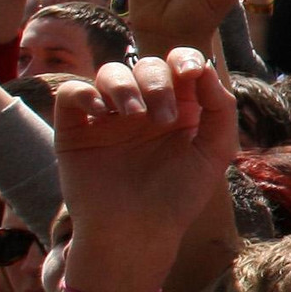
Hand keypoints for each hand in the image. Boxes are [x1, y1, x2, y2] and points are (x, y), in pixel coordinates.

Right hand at [52, 51, 239, 282]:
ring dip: (125, 86)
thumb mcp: (214, 152)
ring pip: (110, 73)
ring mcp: (107, 117)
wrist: (136, 233)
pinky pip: (71, 92)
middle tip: (163, 119)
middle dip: (158, 82)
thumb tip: (204, 69)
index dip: (185, 58)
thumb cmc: (178, 197)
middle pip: (146, 65)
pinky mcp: (75, 129)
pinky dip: (85, 92)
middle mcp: (143, 108)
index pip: (178, 64)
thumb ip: (220, 108)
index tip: (191, 73)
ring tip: (136, 117)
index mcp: (178, 108)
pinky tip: (102, 113)